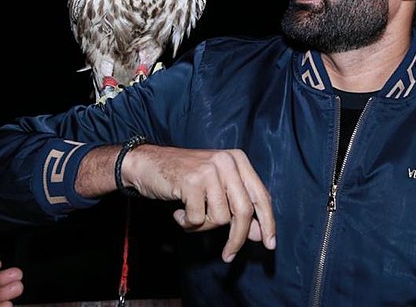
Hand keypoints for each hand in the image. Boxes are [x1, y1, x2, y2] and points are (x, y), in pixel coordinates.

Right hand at [124, 145, 276, 262]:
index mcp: (238, 160)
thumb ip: (238, 207)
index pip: (260, 195)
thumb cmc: (183, 177)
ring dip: (203, 226)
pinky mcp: (191, 181)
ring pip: (220, 218)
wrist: (146, 163)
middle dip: (237, 237)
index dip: (268, 222)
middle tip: (228, 255)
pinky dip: (188, 223)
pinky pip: (197, 218)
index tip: (269, 244)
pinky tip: (179, 211)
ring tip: (190, 214)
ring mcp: (209, 170)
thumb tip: (261, 235)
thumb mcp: (216, 188)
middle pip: (244, 211)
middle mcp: (227, 162)